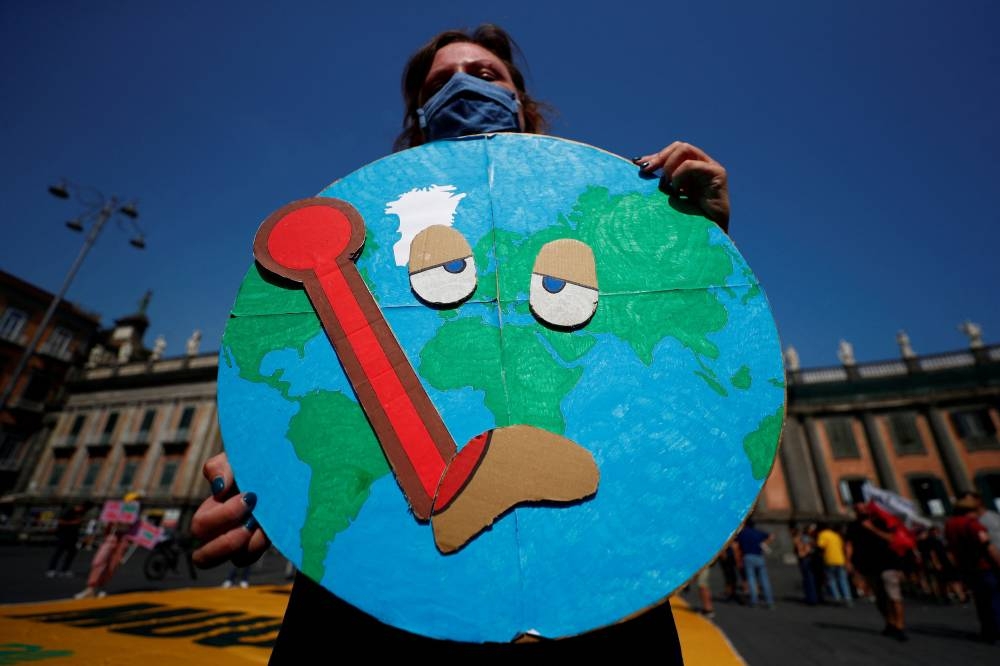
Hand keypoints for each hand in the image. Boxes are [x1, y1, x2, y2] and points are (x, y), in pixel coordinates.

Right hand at [190, 452, 269, 568]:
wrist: (281, 467)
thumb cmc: (253, 462)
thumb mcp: (234, 459)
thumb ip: (221, 467)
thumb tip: (219, 488)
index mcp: (210, 511)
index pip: (201, 527)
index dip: (222, 516)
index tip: (249, 496)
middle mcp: (220, 531)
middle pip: (203, 557)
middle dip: (228, 540)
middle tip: (252, 520)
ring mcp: (241, 542)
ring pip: (235, 560)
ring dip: (250, 544)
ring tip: (263, 524)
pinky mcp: (259, 545)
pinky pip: (254, 558)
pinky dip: (262, 546)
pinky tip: (272, 528)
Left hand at [634, 141, 729, 232]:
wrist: (707, 234)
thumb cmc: (688, 220)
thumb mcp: (670, 197)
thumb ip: (662, 183)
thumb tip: (638, 164)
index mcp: (691, 170)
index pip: (673, 152)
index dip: (656, 156)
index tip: (638, 165)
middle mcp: (702, 165)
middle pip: (679, 146)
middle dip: (660, 157)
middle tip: (647, 170)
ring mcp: (711, 168)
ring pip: (685, 150)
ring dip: (669, 167)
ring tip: (667, 186)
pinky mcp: (717, 173)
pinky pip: (691, 165)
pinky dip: (679, 176)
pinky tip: (677, 192)